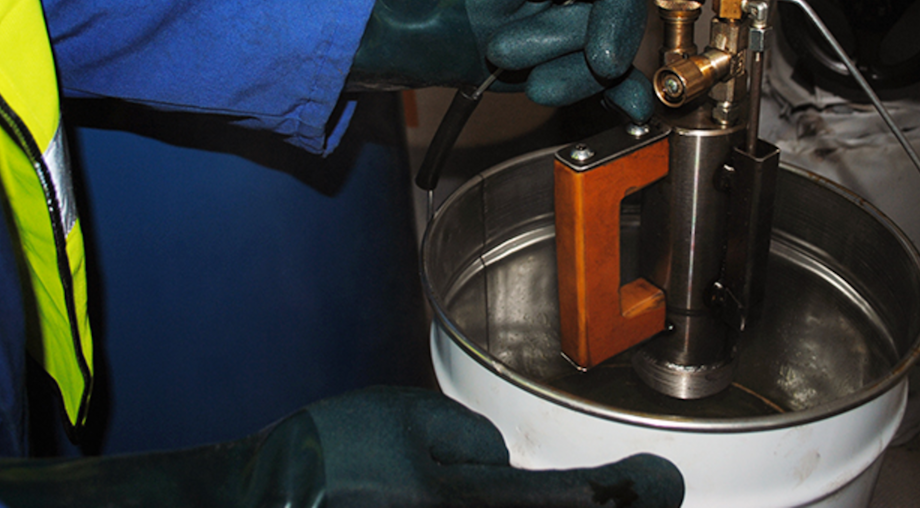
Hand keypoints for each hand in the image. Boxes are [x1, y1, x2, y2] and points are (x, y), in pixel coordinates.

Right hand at [0, 387, 683, 507]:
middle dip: (611, 507)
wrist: (257, 507)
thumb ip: (463, 441)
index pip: (568, 503)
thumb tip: (498, 463)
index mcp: (466, 503)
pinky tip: (537, 498)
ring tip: (615, 496)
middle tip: (651, 492)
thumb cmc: (321, 461)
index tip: (662, 481)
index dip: (625, 493)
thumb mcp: (399, 420)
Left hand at [349, 0, 660, 122]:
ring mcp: (589, 27)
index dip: (614, 24)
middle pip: (618, 30)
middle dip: (565, 48)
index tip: (599, 55)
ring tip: (510, 60)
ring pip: (607, 65)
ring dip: (560, 75)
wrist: (434, 33)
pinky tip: (632, 106)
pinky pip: (615, 83)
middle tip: (509, 49)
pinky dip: (621, 96)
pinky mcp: (580, 61)